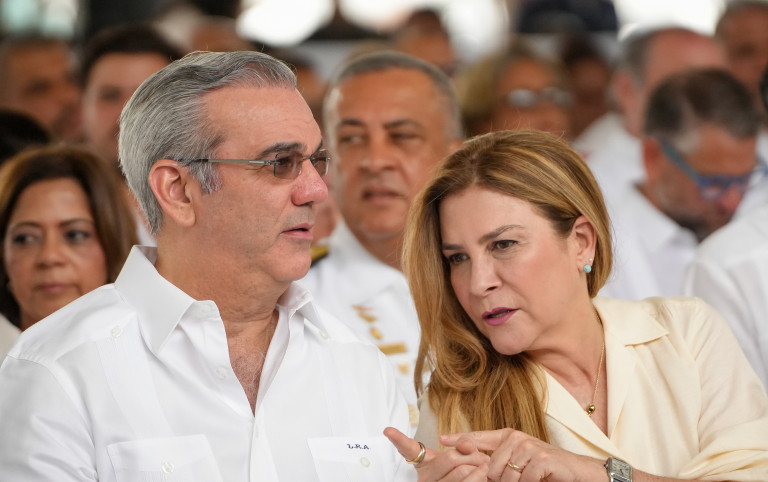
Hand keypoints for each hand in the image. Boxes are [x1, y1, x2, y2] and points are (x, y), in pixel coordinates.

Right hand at [384, 427, 490, 480]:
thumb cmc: (460, 473)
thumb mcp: (457, 456)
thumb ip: (462, 445)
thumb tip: (467, 446)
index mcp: (423, 465)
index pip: (408, 448)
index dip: (398, 438)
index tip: (387, 430)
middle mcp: (425, 479)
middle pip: (450, 457)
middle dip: (472, 455)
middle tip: (480, 456)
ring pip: (462, 470)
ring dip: (479, 466)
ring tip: (483, 467)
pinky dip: (480, 476)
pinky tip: (482, 474)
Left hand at [440, 429, 605, 481]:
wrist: (577, 471)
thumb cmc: (545, 469)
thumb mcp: (519, 462)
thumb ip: (497, 460)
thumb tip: (474, 464)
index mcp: (507, 436)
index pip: (478, 437)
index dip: (460, 439)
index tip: (441, 439)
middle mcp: (516, 437)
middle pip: (490, 467)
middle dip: (497, 481)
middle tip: (518, 480)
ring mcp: (529, 446)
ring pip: (505, 476)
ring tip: (529, 480)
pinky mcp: (541, 458)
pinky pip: (523, 480)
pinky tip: (538, 481)